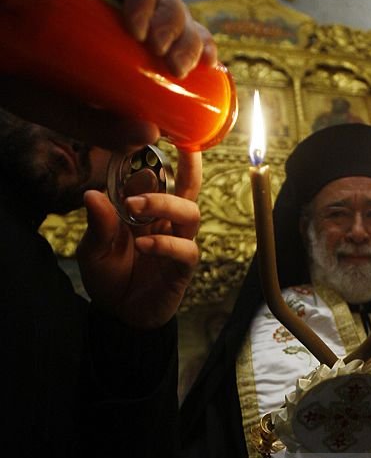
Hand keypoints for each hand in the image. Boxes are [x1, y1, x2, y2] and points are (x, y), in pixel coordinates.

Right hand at [0, 0, 216, 151]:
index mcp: (135, 40)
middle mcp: (127, 8)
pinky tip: (136, 22)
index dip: (202, 43)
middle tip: (177, 66)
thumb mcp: (73, 114)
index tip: (209, 65)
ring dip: (170, 14)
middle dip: (188, 36)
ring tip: (157, 47)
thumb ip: (107, 129)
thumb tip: (152, 134)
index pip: (182, 34)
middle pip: (176, 10)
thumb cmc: (33, 82)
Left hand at [76, 149, 200, 328]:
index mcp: (146, 209)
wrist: (118, 313)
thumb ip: (98, 224)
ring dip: (165, 204)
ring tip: (135, 208)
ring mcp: (178, 242)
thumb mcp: (93, 248)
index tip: (140, 143)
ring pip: (191, 212)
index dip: (152, 160)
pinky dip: (166, 244)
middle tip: (143, 173)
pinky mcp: (182, 269)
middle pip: (187, 186)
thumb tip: (92, 194)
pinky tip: (144, 246)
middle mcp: (166, 221)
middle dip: (177, 170)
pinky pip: (186, 250)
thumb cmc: (108, 275)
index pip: (158, 175)